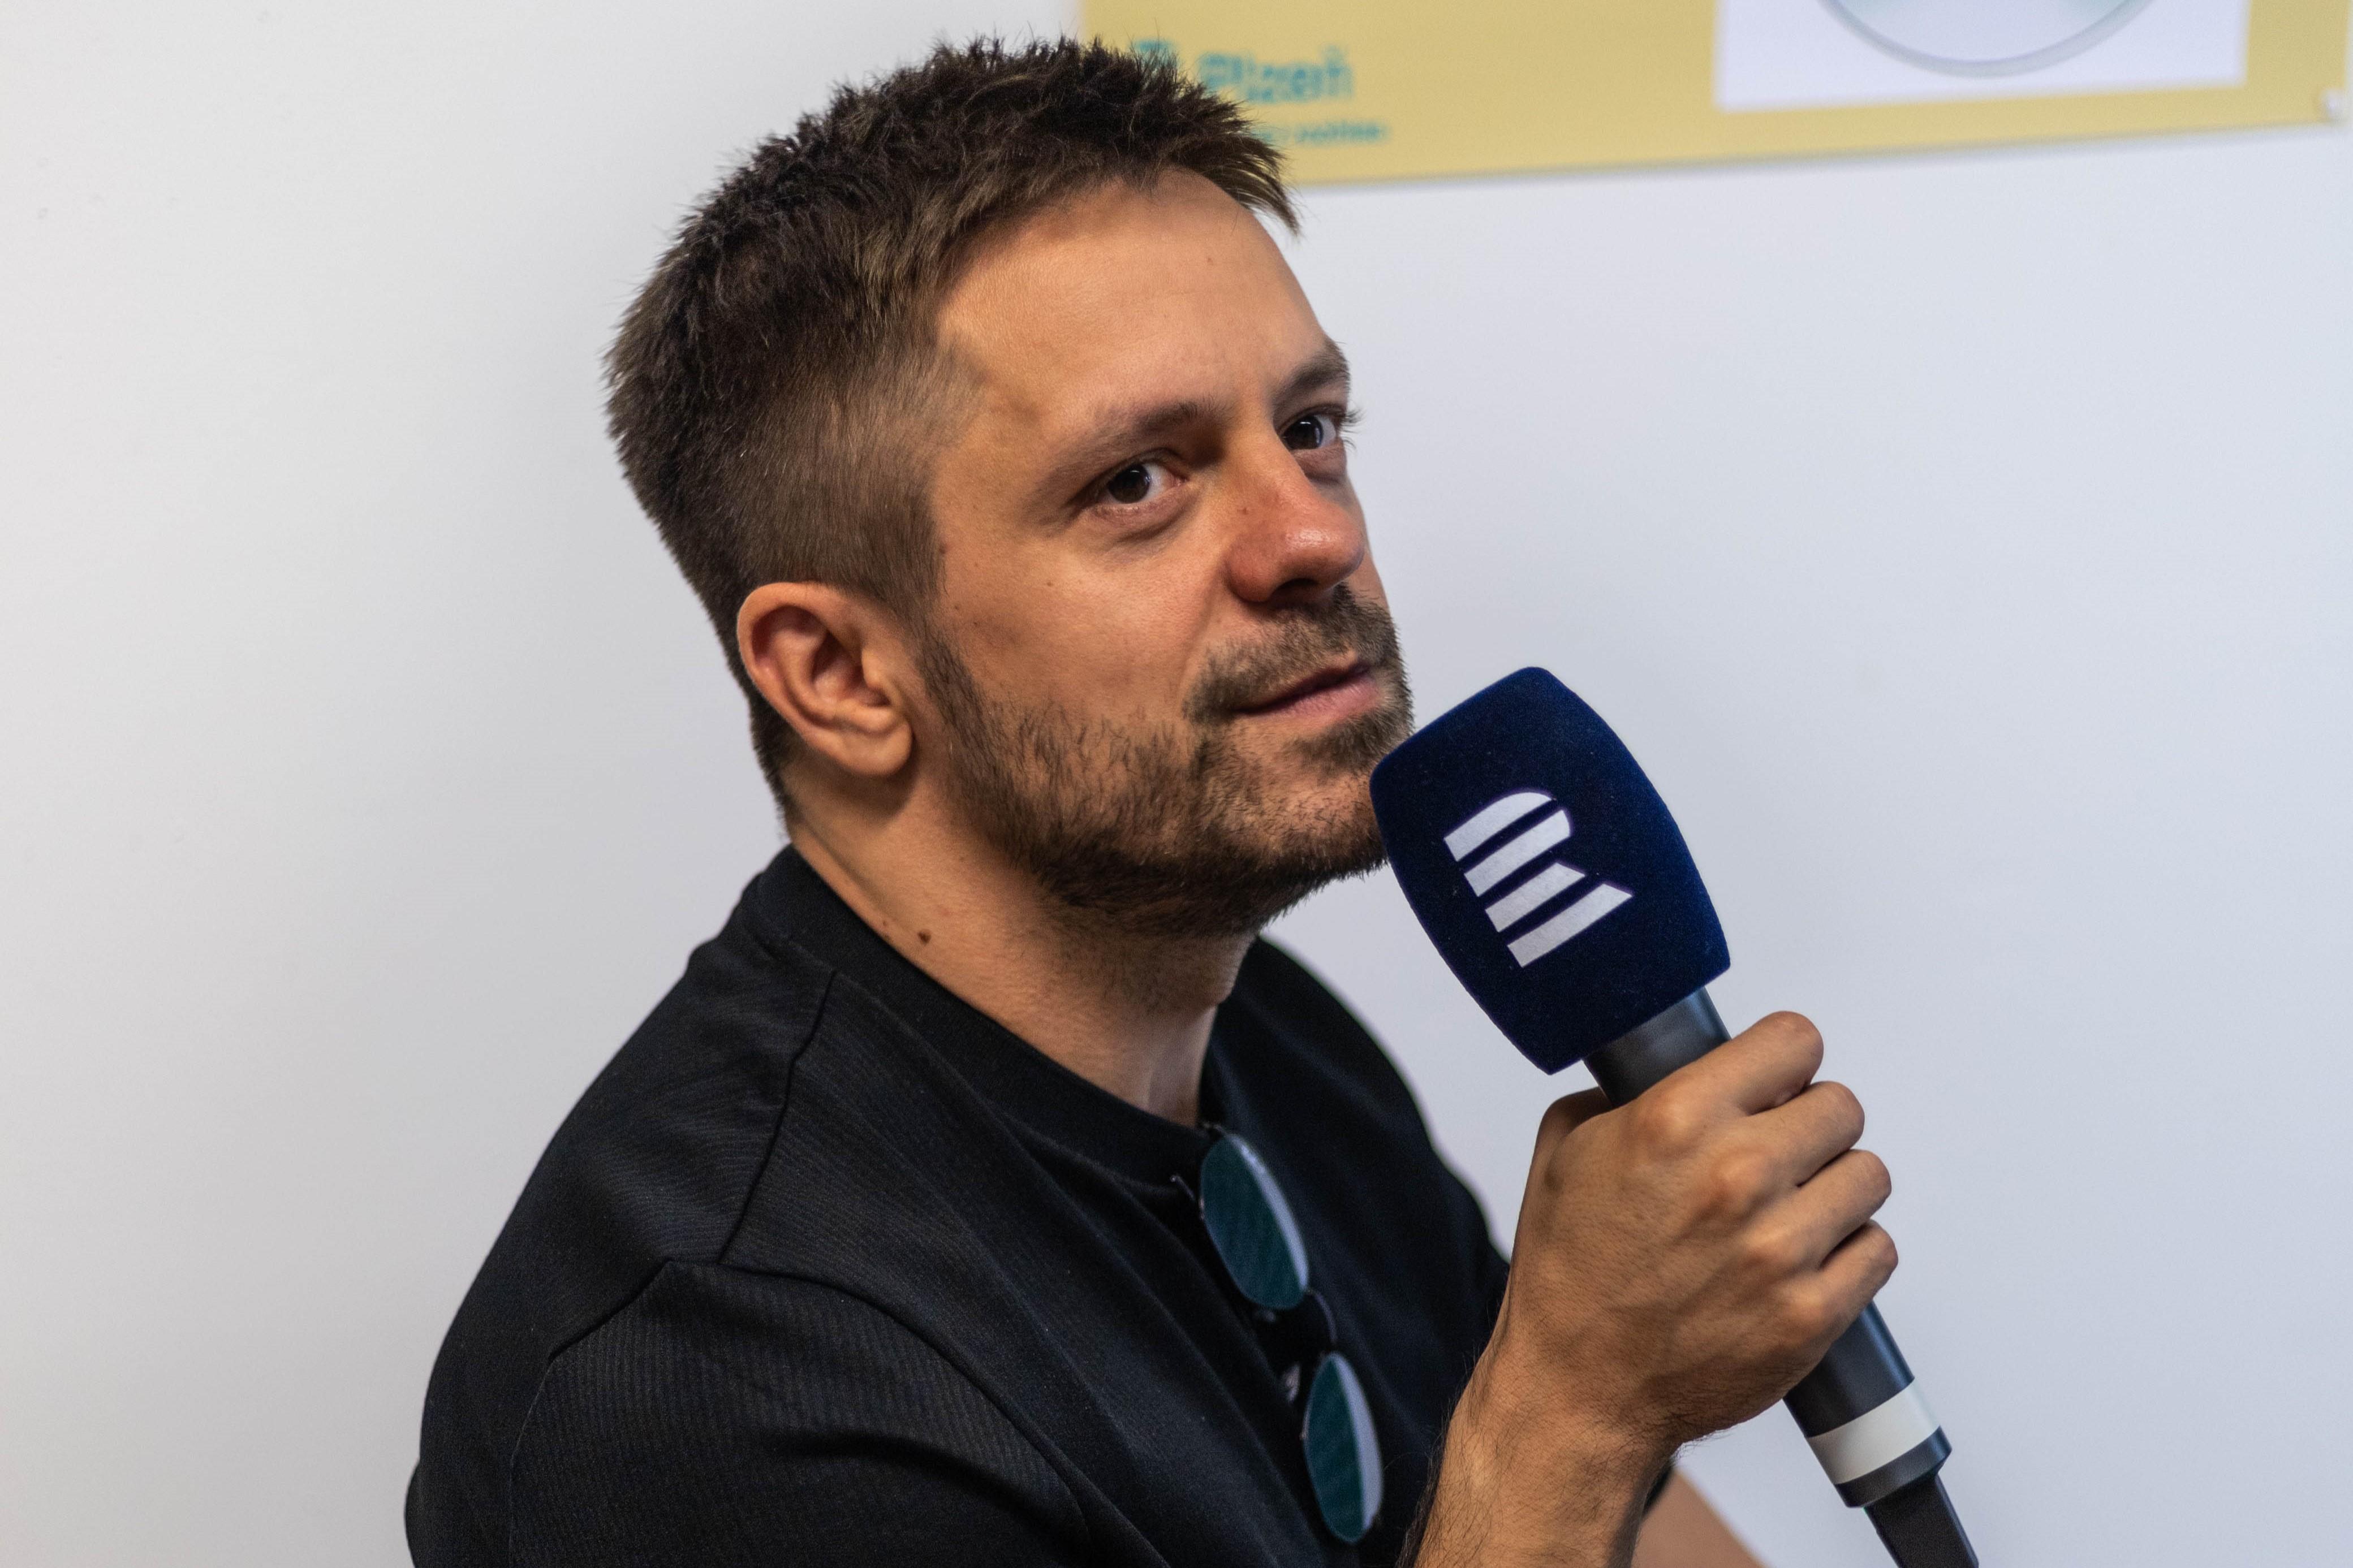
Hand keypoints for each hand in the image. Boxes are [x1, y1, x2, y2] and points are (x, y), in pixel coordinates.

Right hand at [1413, 1013, 1895, 1566]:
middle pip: (1842, 1107)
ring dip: (1834, 1188)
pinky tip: (1803, 1260)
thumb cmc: (1570, 1274)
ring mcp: (1781, 1249)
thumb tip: (1683, 1066)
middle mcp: (1736, 1175)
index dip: (1784, 1061)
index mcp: (1675, 1120)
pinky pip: (1877, 1249)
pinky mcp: (1812, 1314)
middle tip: (1778, 1155)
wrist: (1579, 1388)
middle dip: (1809, 1126)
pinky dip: (1848, 1252)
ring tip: (1791, 1211)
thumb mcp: (1566, 1151)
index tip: (1775, 1081)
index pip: (1794, 1041)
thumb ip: (1627, 1094)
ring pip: (1868, 1176)